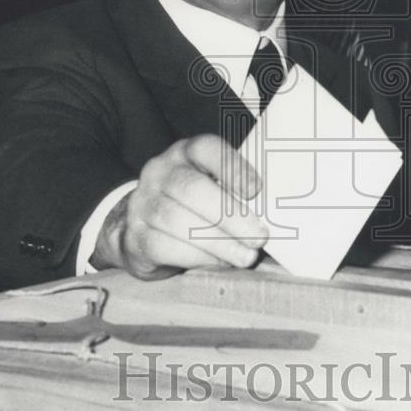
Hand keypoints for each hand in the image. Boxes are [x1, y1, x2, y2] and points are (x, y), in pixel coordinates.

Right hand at [92, 135, 267, 278]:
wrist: (140, 229)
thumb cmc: (193, 208)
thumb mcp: (213, 188)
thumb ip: (237, 194)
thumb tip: (274, 213)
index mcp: (185, 153)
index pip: (206, 148)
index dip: (232, 167)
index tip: (256, 190)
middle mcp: (160, 171)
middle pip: (192, 188)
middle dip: (229, 215)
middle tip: (258, 237)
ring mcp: (143, 203)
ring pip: (178, 220)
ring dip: (218, 242)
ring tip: (245, 256)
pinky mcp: (135, 236)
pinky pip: (165, 246)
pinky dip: (197, 257)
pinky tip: (218, 263)